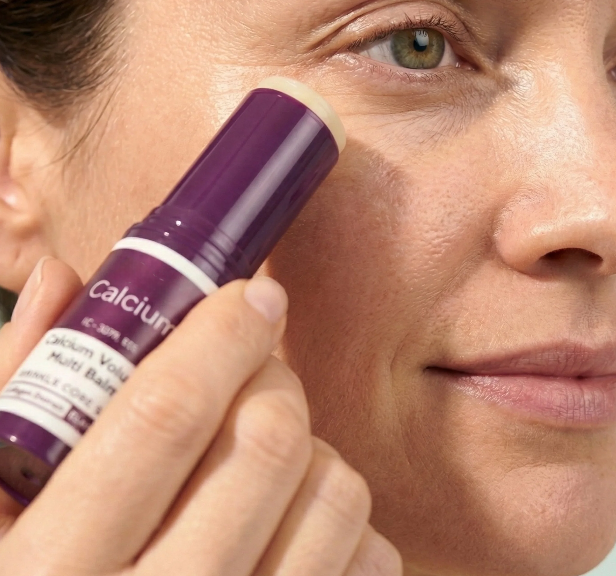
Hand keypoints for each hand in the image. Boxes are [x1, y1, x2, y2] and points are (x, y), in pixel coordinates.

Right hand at [0, 257, 400, 575]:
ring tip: (269, 454)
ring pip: (336, 496)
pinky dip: (346, 525)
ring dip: (315, 450)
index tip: (254, 295)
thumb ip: (15, 387)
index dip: (220, 336)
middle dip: (272, 380)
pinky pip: (369, 562)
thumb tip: (65, 279)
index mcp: (46, 572)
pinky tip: (294, 528)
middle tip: (254, 372)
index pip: (162, 419)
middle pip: (267, 446)